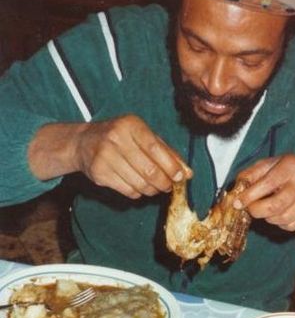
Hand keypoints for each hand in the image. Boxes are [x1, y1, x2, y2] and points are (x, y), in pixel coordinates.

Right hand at [29, 115, 190, 199]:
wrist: (84, 143)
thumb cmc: (121, 138)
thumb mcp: (143, 136)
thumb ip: (167, 153)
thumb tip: (187, 173)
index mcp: (130, 125)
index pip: (156, 149)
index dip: (171, 167)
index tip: (180, 177)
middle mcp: (116, 138)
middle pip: (149, 170)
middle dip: (164, 183)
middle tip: (168, 186)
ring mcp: (105, 156)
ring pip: (140, 184)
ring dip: (152, 190)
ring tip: (154, 187)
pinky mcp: (99, 173)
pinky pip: (128, 191)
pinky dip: (138, 193)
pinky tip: (137, 185)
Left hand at [234, 154, 294, 230]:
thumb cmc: (291, 171)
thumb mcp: (271, 164)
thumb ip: (252, 174)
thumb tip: (236, 189)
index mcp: (291, 165)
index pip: (267, 184)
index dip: (249, 196)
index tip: (238, 203)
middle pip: (275, 206)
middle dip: (256, 211)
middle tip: (250, 209)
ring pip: (281, 218)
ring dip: (268, 217)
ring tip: (267, 209)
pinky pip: (290, 226)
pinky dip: (280, 223)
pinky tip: (280, 213)